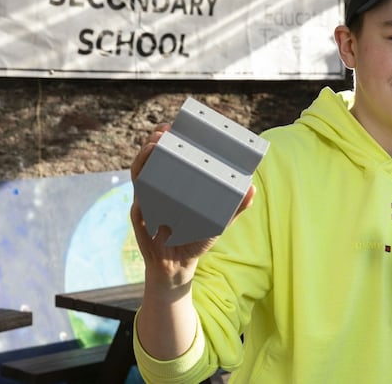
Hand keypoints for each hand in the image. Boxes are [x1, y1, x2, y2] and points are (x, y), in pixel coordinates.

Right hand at [129, 124, 254, 291]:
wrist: (178, 266)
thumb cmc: (197, 239)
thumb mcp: (218, 221)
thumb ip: (235, 207)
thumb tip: (252, 188)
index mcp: (174, 184)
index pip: (170, 155)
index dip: (171, 139)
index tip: (176, 124)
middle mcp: (158, 187)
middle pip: (151, 158)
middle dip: (155, 140)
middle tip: (165, 129)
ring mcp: (147, 199)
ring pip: (140, 171)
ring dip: (144, 156)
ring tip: (154, 144)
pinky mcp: (141, 215)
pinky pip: (138, 197)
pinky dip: (141, 185)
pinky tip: (145, 178)